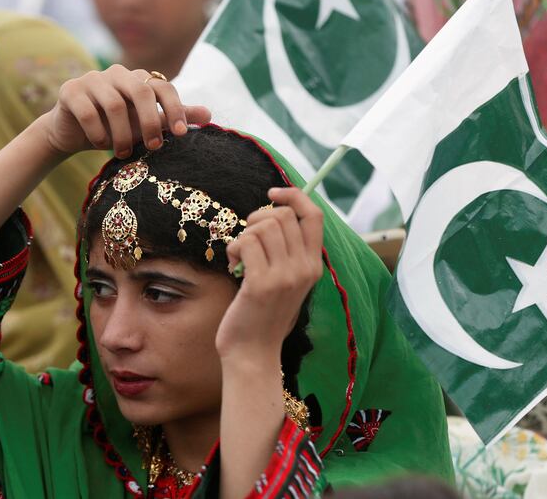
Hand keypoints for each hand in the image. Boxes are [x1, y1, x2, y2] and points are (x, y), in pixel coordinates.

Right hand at [42, 65, 210, 157]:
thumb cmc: (116, 127)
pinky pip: (87, 111)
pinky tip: (100, 144)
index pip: (163, 86)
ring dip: (122, 134)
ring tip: (123, 153)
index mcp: (139, 79)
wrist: (73, 133)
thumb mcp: (147, 124)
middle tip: (153, 148)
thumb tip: (209, 114)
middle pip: (141, 91)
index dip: (175, 108)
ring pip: (114, 104)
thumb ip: (173, 117)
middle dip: (150, 123)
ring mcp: (92, 79)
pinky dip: (97, 132)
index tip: (181, 134)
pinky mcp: (70, 90)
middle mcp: (117, 74)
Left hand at [217, 187, 323, 360]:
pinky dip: (233, 248)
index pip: (314, 214)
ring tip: (238, 255)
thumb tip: (273, 211)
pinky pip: (246, 242)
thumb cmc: (262, 313)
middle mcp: (304, 269)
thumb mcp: (285, 280)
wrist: (253, 353)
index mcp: (314, 265)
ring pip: (262, 226)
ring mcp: (285, 276)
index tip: (272, 193)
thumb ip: (286, 250)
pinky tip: (232, 265)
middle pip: (283, 215)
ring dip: (243, 235)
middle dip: (257, 217)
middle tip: (246, 238)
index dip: (294, 195)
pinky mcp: (261, 284)